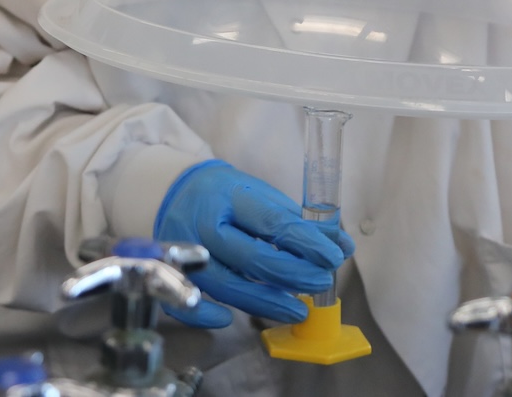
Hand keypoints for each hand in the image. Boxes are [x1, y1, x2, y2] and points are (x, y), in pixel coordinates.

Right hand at [152, 160, 353, 326]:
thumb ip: (297, 222)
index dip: (305, 242)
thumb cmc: (226, 195)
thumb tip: (342, 245)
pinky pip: (183, 304)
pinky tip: (230, 320)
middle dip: (291, 274)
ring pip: (225, 286)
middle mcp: (204, 225)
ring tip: (298, 311)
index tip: (334, 257)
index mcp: (230, 196)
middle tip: (321, 284)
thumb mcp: (259, 195)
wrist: (172, 191)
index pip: (271, 222)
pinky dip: (205, 315)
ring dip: (264, 302)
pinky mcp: (169, 274)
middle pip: (250, 258)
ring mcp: (184, 253)